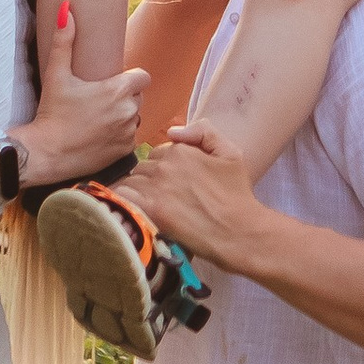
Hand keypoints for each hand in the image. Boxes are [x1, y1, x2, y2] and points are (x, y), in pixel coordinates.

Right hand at [16, 0, 149, 184]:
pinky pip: (130, 137)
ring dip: (124, 116)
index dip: (131, 78)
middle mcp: (129, 111)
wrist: (46, 153)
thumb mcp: (56, 74)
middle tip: (100, 100)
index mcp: (118, 90)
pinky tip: (100, 135)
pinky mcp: (125, 151)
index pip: (143, 77)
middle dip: (125, 97)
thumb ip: (64, 41)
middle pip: (138, 97)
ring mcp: (128, 132)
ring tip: (100, 117)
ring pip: (135, 117)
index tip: (113, 81)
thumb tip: (67, 9)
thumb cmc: (51, 112)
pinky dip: (120, 135)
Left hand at [128, 118, 266, 276]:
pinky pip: (124, 197)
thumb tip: (172, 131)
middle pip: (143, 167)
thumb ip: (204, 132)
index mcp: (181, 150)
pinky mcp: (151, 209)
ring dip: (138, 192)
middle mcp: (165, 165)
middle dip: (150, 179)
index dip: (164, 167)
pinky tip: (134, 210)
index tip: (174, 183)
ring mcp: (156, 187)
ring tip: (152, 206)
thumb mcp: (231, 154)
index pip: (157, 153)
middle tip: (165, 197)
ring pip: (132, 182)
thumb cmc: (236, 195)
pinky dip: (125, 201)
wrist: (238, 231)